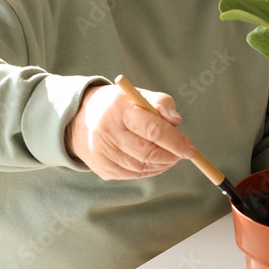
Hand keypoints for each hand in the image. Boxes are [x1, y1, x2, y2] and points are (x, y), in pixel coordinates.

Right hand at [66, 83, 195, 179]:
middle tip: (184, 152)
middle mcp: (108, 133)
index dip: (175, 141)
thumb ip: (161, 103)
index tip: (190, 148)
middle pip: (147, 152)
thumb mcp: (137, 94)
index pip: (152, 129)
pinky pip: (134, 174)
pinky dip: (151, 170)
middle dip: (171, 155)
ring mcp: (103, 154)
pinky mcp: (103, 169)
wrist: (79, 120)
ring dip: (163, 163)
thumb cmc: (117, 105)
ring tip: (172, 155)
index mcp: (119, 110)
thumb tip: (176, 122)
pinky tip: (158, 162)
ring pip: (142, 166)